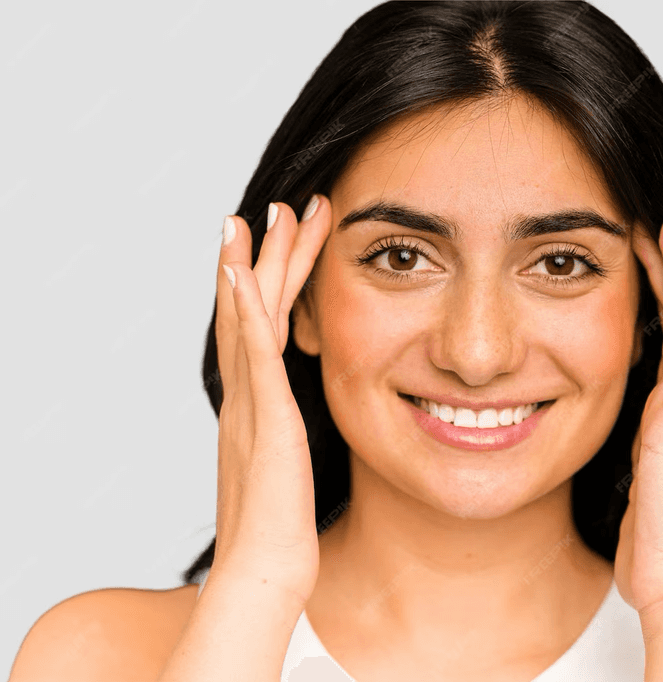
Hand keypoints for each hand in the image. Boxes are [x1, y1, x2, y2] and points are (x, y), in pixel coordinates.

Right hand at [212, 196, 332, 604]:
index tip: (282, 243)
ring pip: (248, 320)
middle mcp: (246, 397)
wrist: (265, 572)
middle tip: (274, 208)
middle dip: (264, 258)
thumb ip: (290, 442)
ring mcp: (251, 405)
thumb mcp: (287, 472)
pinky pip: (255, 354)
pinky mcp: (266, 419)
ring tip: (257, 216)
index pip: (260, 331)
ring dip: (253, 265)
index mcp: (255, 407)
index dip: (268, 285)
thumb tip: (298, 434)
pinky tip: (241, 271)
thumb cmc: (279, 533)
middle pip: (250, 312)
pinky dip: (247, 310)